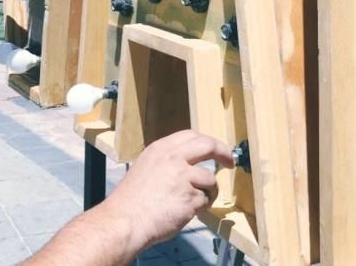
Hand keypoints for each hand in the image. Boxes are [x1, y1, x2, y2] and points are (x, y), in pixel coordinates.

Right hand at [104, 130, 233, 251]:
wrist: (126, 220)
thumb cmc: (131, 199)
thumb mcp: (145, 166)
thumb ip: (165, 160)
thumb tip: (186, 161)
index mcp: (160, 149)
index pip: (190, 135)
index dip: (206, 141)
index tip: (214, 149)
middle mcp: (173, 158)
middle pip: (208, 145)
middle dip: (223, 152)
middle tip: (229, 161)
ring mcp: (183, 177)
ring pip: (210, 179)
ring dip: (208, 191)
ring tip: (194, 201)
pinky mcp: (190, 198)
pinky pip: (205, 201)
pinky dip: (200, 207)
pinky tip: (185, 212)